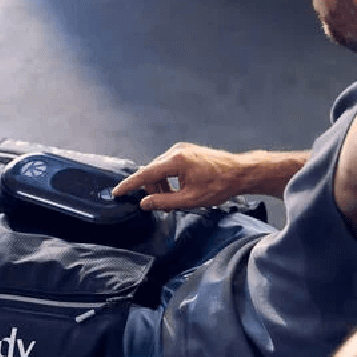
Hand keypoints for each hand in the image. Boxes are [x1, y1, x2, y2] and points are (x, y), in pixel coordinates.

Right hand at [111, 143, 249, 211]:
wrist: (240, 172)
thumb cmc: (219, 186)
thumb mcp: (190, 200)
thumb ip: (164, 202)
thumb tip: (145, 203)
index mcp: (176, 161)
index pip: (145, 174)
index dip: (129, 185)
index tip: (116, 192)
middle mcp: (176, 151)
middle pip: (152, 172)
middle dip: (152, 190)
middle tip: (163, 207)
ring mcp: (181, 149)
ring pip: (160, 170)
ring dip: (161, 186)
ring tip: (175, 200)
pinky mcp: (186, 151)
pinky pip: (169, 166)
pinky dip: (169, 179)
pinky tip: (179, 189)